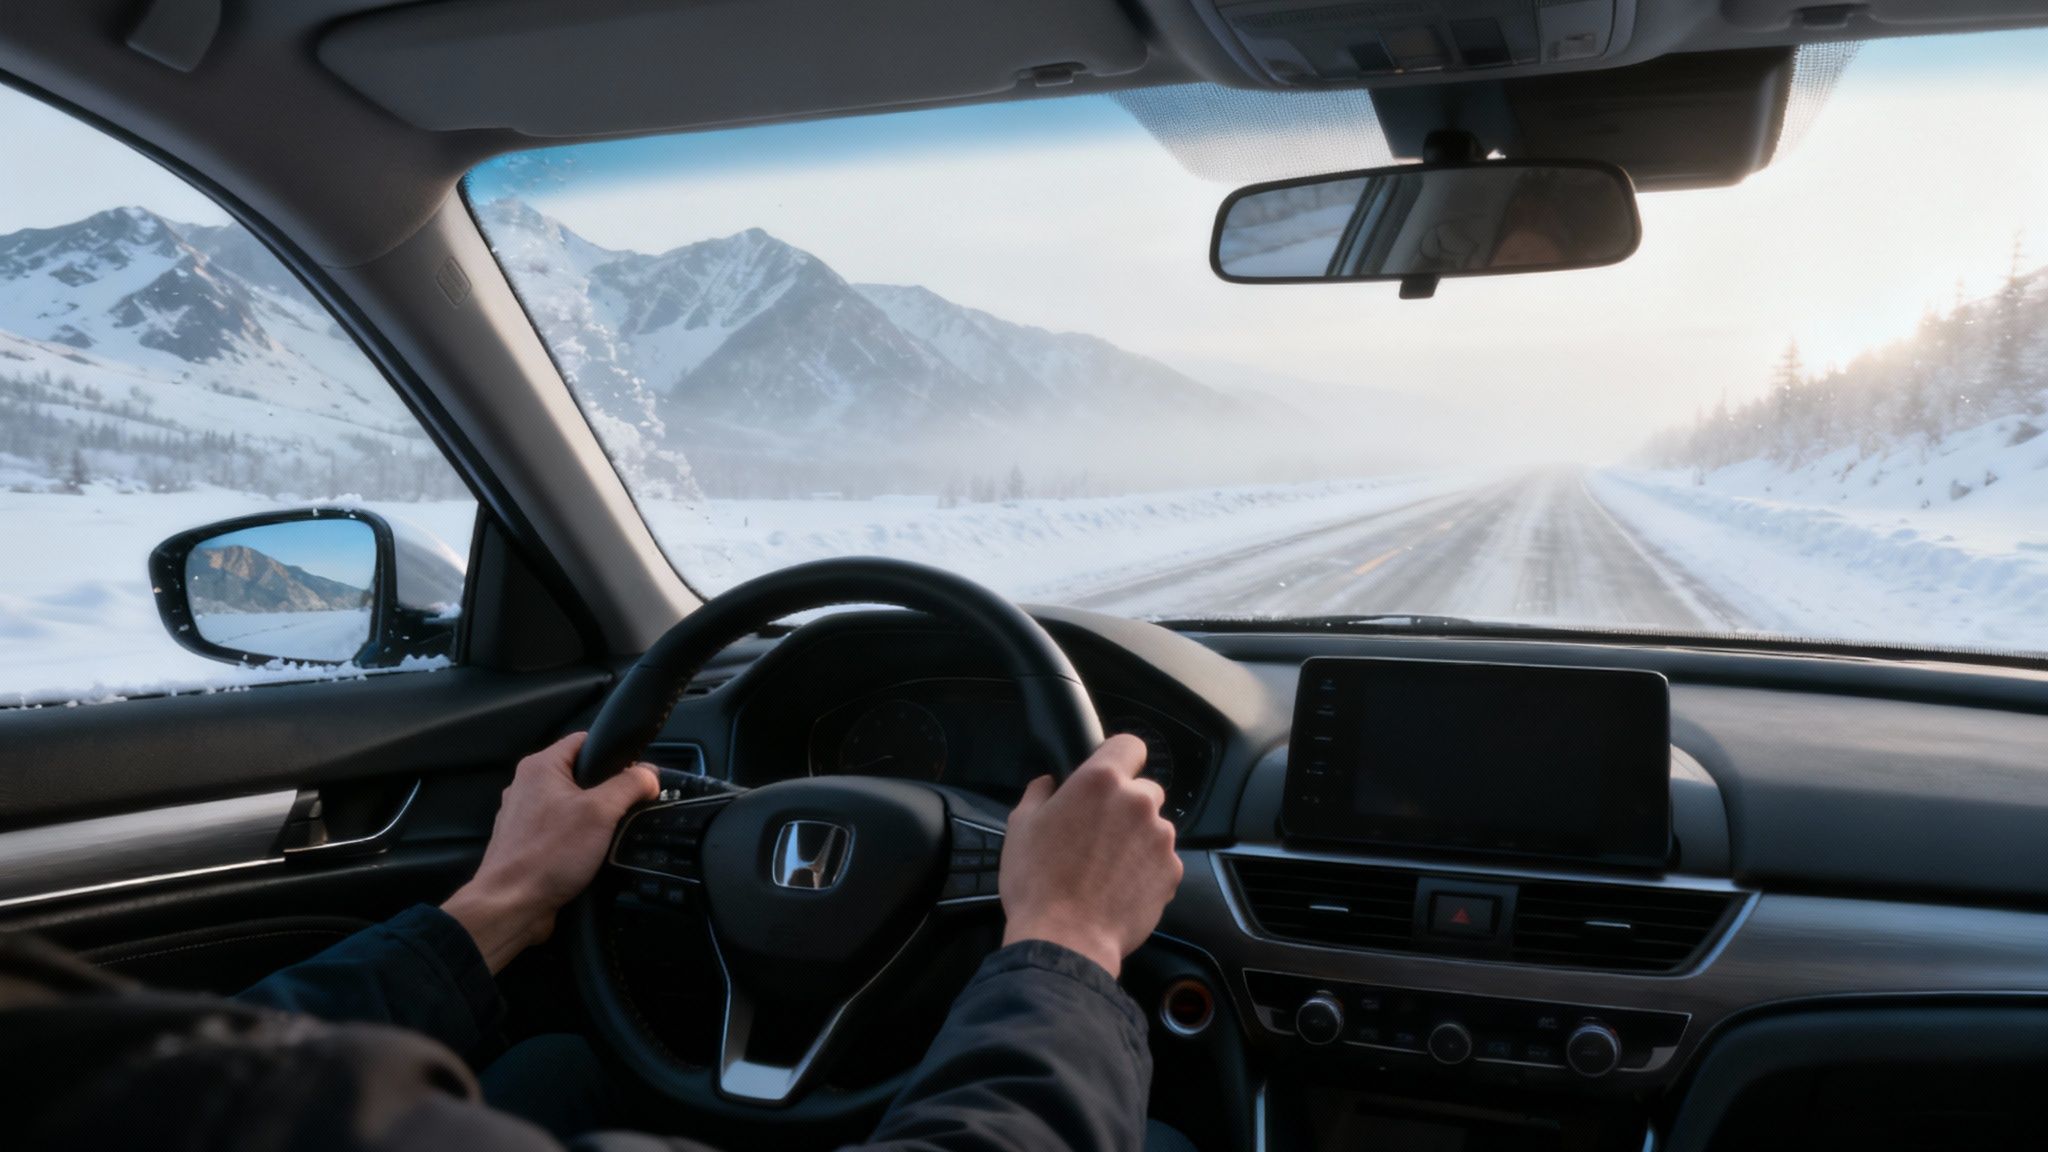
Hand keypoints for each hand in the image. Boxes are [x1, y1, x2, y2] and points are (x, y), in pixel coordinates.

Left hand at [442, 731, 658, 971]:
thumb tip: (649, 774)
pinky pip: (559, 830)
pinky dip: (576, 839)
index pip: (585, 741)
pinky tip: (588, 856)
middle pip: (579, 774)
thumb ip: (629, 785)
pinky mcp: (525, 843)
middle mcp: (527, 786)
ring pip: (570, 805)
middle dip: (606, 791)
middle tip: (626, 809)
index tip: (635, 774)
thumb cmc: (549, 854)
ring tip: (608, 836)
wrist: (511, 906)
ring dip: (592, 819)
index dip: (614, 753)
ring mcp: (523, 816)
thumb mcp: (601, 812)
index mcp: (540, 767)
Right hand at [999, 734, 1183, 978]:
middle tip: (1098, 833)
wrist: (1066, 939)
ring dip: (1137, 838)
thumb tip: (1049, 783)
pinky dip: (1147, 869)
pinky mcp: (1172, 871)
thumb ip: (1039, 793)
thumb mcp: (1020, 827)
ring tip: (1107, 867)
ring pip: (1154, 827)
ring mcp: (1160, 838)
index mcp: (1100, 781)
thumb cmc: (1038, 882)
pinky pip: (1162, 860)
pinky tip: (1120, 887)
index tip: (1110, 773)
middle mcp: (1137, 802)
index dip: (1120, 757)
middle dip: (1126, 805)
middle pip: (1144, 789)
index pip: (1130, 745)